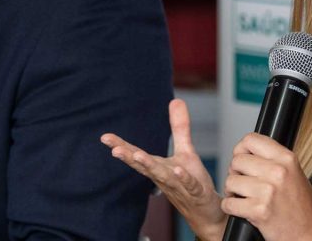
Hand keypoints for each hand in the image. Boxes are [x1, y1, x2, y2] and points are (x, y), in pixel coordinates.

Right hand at [101, 98, 225, 240]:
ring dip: (149, 166)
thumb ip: (179, 127)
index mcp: (158, 166)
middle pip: (144, 166)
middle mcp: (163, 177)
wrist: (206, 212)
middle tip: (114, 149)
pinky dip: (182, 179)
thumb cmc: (191, 182)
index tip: (105, 137)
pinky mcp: (196, 192)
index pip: (136, 154)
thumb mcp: (185, 151)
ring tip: (138, 155)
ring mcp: (178, 186)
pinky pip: (188, 185)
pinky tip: (177, 170)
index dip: (121, 146)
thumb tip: (175, 100)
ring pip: (162, 176)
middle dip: (129, 157)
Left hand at [223, 133, 311, 240]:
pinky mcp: (259, 211)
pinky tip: (243, 209)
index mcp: (286, 158)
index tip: (243, 160)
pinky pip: (228, 203)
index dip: (241, 150)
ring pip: (230, 181)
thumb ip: (271, 158)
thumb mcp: (292, 172)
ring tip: (245, 198)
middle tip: (244, 184)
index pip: (250, 140)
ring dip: (232, 192)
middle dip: (236, 173)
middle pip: (237, 160)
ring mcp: (268, 191)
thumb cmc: (300, 205)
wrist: (311, 232)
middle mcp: (278, 171)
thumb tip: (242, 150)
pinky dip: (231, 208)